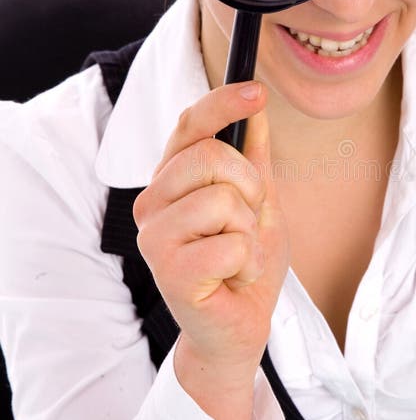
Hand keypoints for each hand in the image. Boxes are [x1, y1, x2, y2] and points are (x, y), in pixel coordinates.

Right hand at [133, 80, 288, 388]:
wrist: (236, 328)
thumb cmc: (241, 264)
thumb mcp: (258, 203)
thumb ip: (254, 158)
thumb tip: (255, 106)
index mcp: (172, 180)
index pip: (189, 125)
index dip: (222, 103)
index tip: (257, 91)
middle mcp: (153, 202)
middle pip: (211, 156)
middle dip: (250, 188)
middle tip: (248, 223)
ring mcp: (154, 236)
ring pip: (223, 200)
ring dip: (250, 231)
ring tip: (238, 255)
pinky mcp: (168, 270)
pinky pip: (231, 244)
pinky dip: (248, 262)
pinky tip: (233, 278)